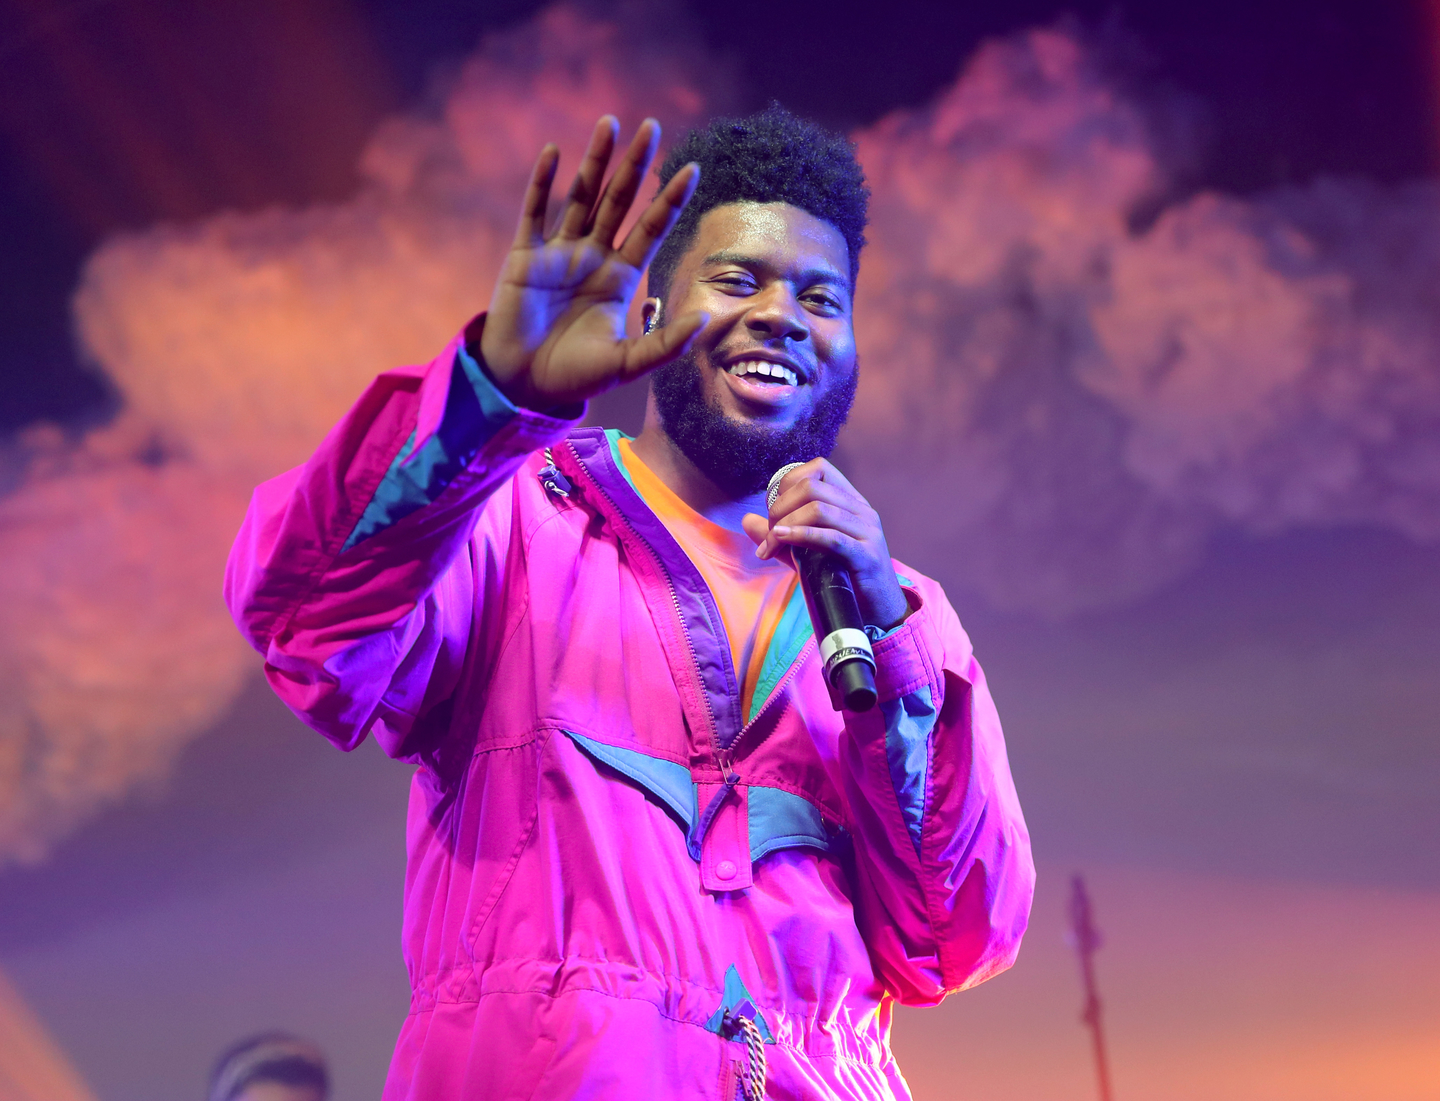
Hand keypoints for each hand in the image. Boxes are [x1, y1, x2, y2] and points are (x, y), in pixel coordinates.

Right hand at [479, 116, 706, 409]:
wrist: (524, 385)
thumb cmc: (575, 376)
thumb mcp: (628, 364)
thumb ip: (665, 343)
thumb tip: (705, 321)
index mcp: (620, 278)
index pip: (651, 228)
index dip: (669, 200)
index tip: (693, 170)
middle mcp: (593, 257)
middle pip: (619, 200)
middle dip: (635, 164)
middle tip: (652, 126)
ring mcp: (559, 252)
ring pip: (581, 196)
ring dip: (595, 160)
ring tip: (611, 123)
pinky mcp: (525, 256)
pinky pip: (535, 211)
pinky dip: (543, 181)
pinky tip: (555, 152)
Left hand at [741, 459, 909, 630]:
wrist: (877, 610)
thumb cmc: (842, 578)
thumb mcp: (807, 551)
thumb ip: (780, 535)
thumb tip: (746, 520)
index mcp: (851, 502)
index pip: (818, 469)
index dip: (788, 484)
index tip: (774, 511)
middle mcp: (862, 511)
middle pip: (812, 487)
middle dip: (780, 508)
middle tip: (770, 534)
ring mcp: (868, 532)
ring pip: (818, 509)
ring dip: (784, 525)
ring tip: (771, 545)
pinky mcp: (867, 556)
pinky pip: (831, 537)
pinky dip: (801, 535)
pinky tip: (781, 540)